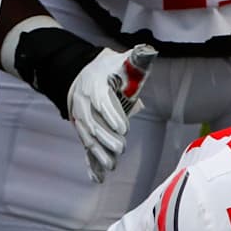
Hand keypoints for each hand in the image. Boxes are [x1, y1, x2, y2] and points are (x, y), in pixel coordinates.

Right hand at [67, 45, 156, 182]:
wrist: (81, 73)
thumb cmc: (108, 68)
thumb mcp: (122, 60)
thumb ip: (136, 58)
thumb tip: (149, 51)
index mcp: (95, 87)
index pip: (102, 102)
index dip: (111, 115)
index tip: (123, 128)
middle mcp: (84, 104)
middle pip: (93, 124)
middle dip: (106, 138)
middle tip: (120, 149)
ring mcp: (82, 119)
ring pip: (87, 138)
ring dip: (98, 154)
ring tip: (110, 166)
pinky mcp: (84, 130)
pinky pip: (85, 148)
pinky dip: (89, 164)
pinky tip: (96, 179)